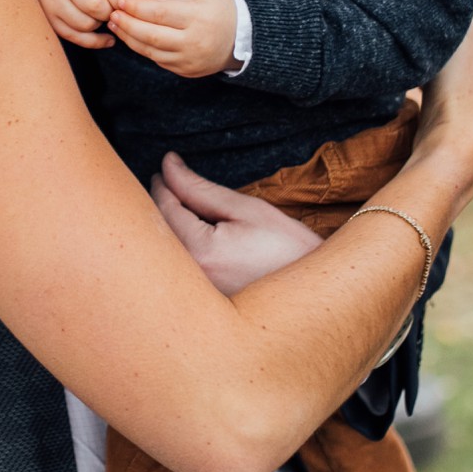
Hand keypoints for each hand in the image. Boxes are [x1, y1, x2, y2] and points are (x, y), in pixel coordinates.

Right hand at [26, 0, 128, 47]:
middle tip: (112, 9)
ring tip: (100, 14)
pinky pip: (75, 37)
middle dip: (110, 12)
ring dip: (100, 24)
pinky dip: (95, 41)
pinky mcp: (48, 19)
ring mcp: (50, 0)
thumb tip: (132, 7)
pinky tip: (106, 37)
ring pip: (86, 24)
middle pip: (95, 6)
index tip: (126, 4)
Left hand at [110, 0, 238, 77]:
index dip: (136, 8)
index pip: (159, 14)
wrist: (244, 37)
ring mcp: (190, 60)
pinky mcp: (187, 71)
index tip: (121, 0)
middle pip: (151, 35)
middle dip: (127, 25)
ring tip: (116, 25)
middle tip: (112, 14)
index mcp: (198, 18)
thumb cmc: (218, 9)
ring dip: (130, 38)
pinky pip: (158, 60)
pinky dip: (143, 48)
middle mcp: (194, 42)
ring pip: (151, 51)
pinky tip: (132, 38)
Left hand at [151, 153, 321, 294]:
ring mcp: (194, 296)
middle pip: (157, 233)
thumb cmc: (288, 248)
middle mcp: (191, 279)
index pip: (166, 209)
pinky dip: (176, 249)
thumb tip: (168, 165)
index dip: (162, 185)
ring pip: (164, 252)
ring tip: (178, 205)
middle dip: (157, 205)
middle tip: (165, 182)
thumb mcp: (247, 209)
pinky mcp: (200, 305)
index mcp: (202, 252)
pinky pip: (178, 270)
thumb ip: (200, 188)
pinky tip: (188, 236)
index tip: (164, 167)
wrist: (315, 296)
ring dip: (165, 227)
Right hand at [413, 0, 472, 196]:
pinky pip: (455, 78)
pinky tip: (421, 68)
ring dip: (453, 42)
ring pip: (470, 56)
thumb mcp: (472, 32)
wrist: (449, 147)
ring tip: (428, 31)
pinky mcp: (463, 109)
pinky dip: (442, 66)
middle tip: (440, 2)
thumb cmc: (462, 87)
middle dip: (467, 15)